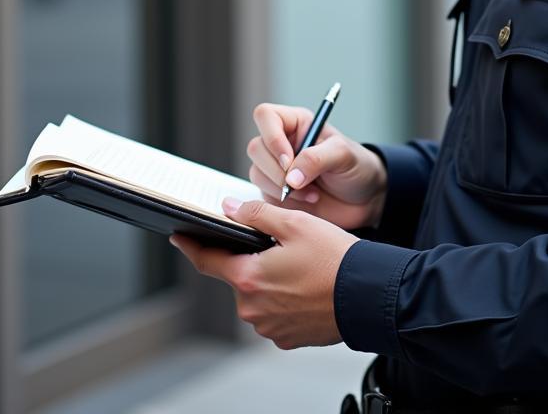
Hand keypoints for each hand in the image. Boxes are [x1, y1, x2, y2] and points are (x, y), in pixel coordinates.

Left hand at [170, 197, 358, 348]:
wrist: (368, 296)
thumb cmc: (334, 258)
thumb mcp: (295, 224)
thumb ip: (256, 214)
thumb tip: (228, 209)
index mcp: (249, 278)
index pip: (208, 261)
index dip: (192, 246)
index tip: (179, 237)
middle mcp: (252, 308)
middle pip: (240, 276)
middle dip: (254, 259)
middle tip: (284, 246)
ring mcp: (269, 327)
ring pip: (259, 294)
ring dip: (272, 280)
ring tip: (303, 267)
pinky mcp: (287, 338)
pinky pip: (276, 313)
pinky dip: (286, 298)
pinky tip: (308, 287)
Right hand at [247, 103, 387, 230]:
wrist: (364, 198)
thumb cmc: (357, 166)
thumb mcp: (344, 154)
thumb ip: (317, 159)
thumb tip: (290, 177)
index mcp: (297, 123)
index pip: (266, 116)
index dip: (271, 137)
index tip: (289, 160)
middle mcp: (282, 143)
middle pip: (256, 148)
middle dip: (277, 170)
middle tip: (299, 182)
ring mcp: (276, 168)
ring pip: (256, 173)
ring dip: (281, 188)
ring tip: (312, 193)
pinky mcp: (275, 192)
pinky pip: (264, 196)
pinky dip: (284, 203)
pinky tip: (307, 202)